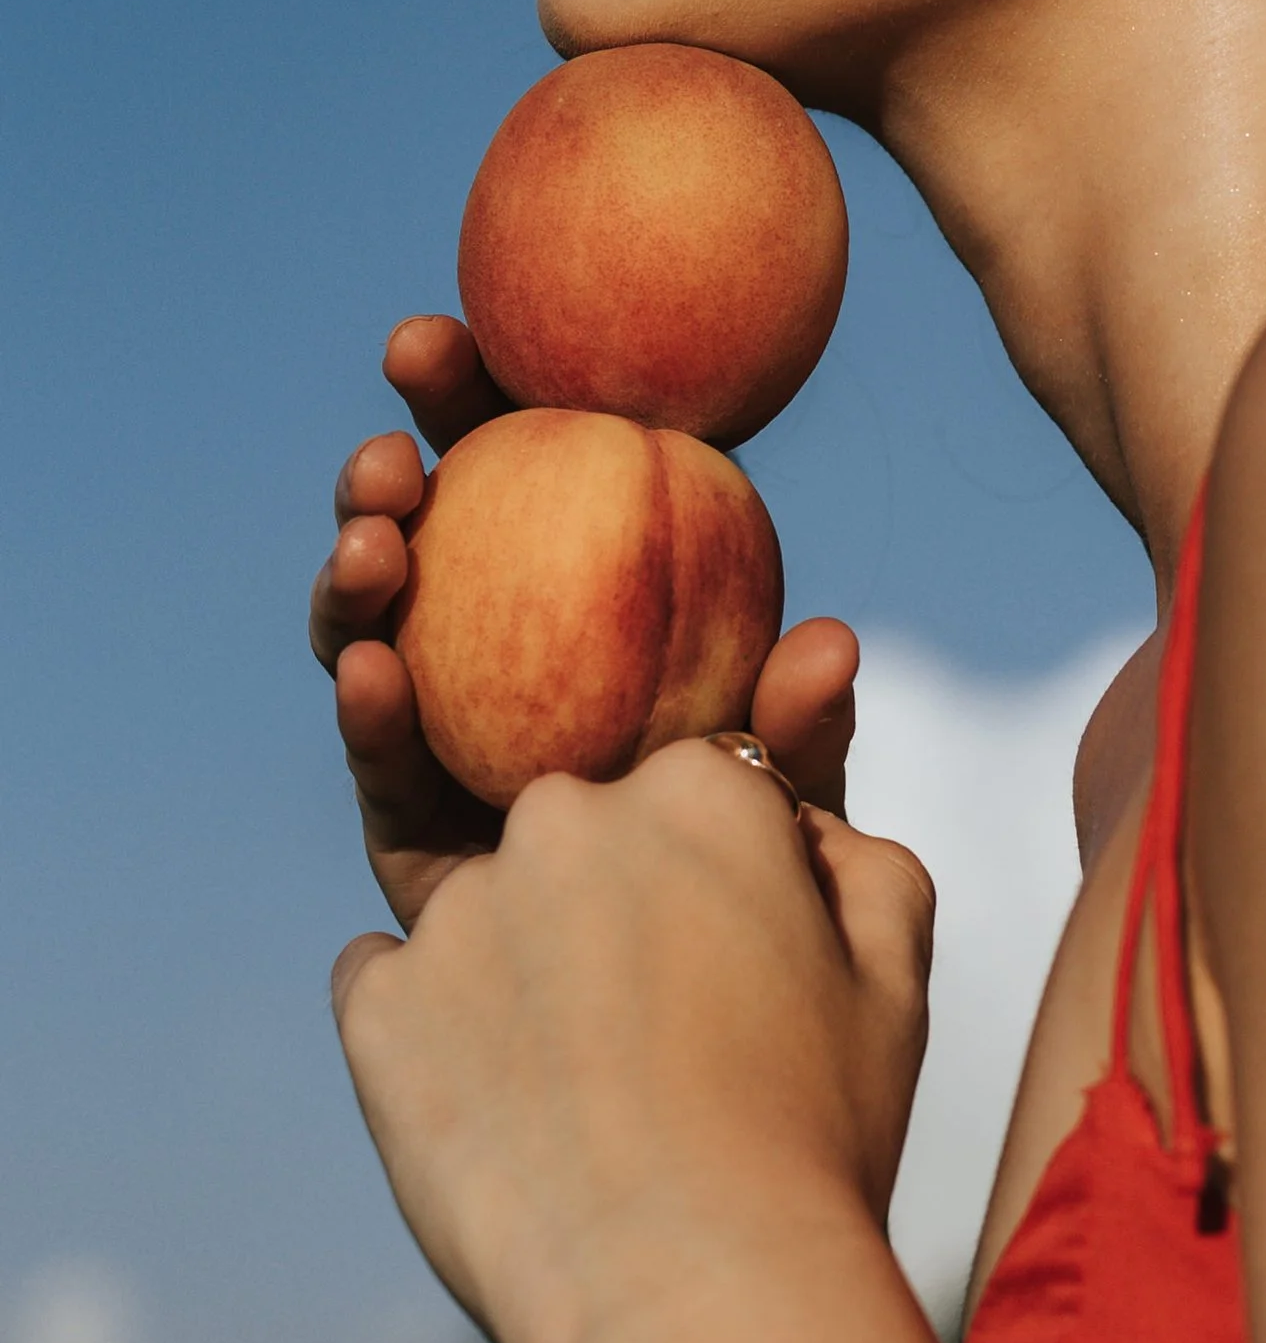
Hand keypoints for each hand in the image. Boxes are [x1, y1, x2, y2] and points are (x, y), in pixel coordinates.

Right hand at [310, 315, 865, 926]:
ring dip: (358, 579)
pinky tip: (376, 672)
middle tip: (391, 449)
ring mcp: (446, 732)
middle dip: (388, 474)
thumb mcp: (795, 791)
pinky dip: (373, 712)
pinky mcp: (412, 831)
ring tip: (373, 542)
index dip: (471, 395)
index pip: (523, 466)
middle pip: (431, 536)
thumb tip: (830, 646)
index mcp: (582, 591)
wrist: (715, 1008)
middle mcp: (499, 649)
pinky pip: (385, 763)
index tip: (438, 334)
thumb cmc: (768, 870)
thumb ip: (803, 726)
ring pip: (378, 636)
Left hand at [330, 732, 937, 1342]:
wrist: (696, 1295)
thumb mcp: (896, 979)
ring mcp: (459, 910)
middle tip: (667, 1045)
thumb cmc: (816, 1137)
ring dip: (527, 974)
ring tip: (588, 1104)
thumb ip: (861, 862)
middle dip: (615, 915)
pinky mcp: (378, 1004)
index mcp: (701, 793)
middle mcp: (565, 818)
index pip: (704, 798)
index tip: (742, 978)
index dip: (727, 889)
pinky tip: (500, 1112)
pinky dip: (435, 1035)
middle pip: (588, 842)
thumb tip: (802, 829)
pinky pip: (390, 985)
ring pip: (492, 914)